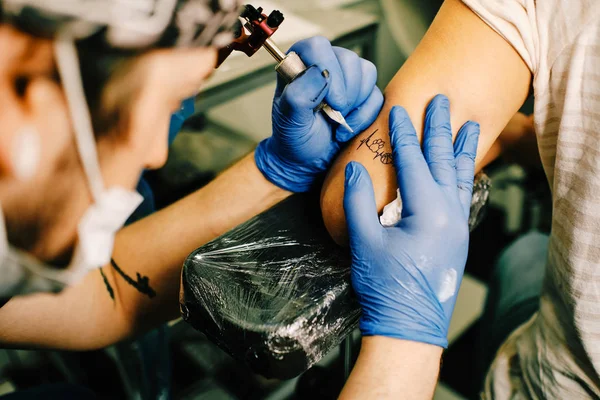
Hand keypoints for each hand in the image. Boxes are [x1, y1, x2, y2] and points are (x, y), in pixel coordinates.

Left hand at [255, 36, 383, 192]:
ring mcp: (347, 78)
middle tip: (330, 115)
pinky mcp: (364, 94)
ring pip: (367, 73)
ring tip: (336, 121)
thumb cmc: (295, 138)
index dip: (329, 71)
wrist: (309, 162)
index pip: (318, 47)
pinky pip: (377, 95)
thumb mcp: (289, 119)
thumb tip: (321, 73)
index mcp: (300, 63)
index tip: (328, 101)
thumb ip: (298, 94)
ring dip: (354, 104)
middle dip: (343, 93)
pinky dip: (364, 116)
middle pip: (349, 59)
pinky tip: (347, 128)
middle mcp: (325, 65)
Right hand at [343, 95, 479, 347]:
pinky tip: (464, 168)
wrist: (409, 326)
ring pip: (462, 177)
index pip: (414, 162)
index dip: (404, 135)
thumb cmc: (386, 287)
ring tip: (469, 124)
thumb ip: (357, 202)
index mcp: (428, 213)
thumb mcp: (364, 242)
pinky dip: (464, 174)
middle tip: (443, 101)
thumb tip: (354, 169)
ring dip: (462, 148)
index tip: (399, 110)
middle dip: (440, 129)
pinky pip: (464, 195)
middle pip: (444, 161)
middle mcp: (450, 215)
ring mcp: (458, 227)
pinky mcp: (457, 237)